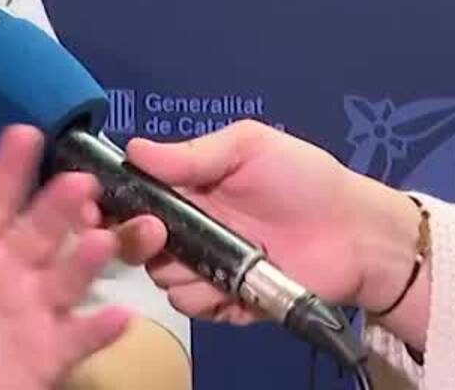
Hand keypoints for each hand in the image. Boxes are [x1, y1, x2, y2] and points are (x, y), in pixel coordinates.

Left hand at [0, 126, 132, 389]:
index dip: (4, 169)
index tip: (22, 133)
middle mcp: (13, 268)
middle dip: (57, 208)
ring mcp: (38, 306)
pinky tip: (121, 315)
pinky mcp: (56, 348)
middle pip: (36, 232)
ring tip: (101, 241)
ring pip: (66, 277)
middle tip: (79, 181)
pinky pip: (82, 335)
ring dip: (85, 261)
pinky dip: (101, 328)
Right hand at [113, 120, 417, 322]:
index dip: (109, 205)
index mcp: (186, 188)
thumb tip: (132, 149)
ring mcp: (208, 267)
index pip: (131, 198)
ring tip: (216, 262)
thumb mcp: (248, 147)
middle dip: (138, 241)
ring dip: (181, 273)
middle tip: (163, 235)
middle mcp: (189, 229)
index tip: (98, 208)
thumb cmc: (305, 178)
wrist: (356, 233)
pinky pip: (197, 308)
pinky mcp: (228, 301)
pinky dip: (211, 299)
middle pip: (134, 243)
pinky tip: (237, 287)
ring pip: (162, 280)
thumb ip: (191, 153)